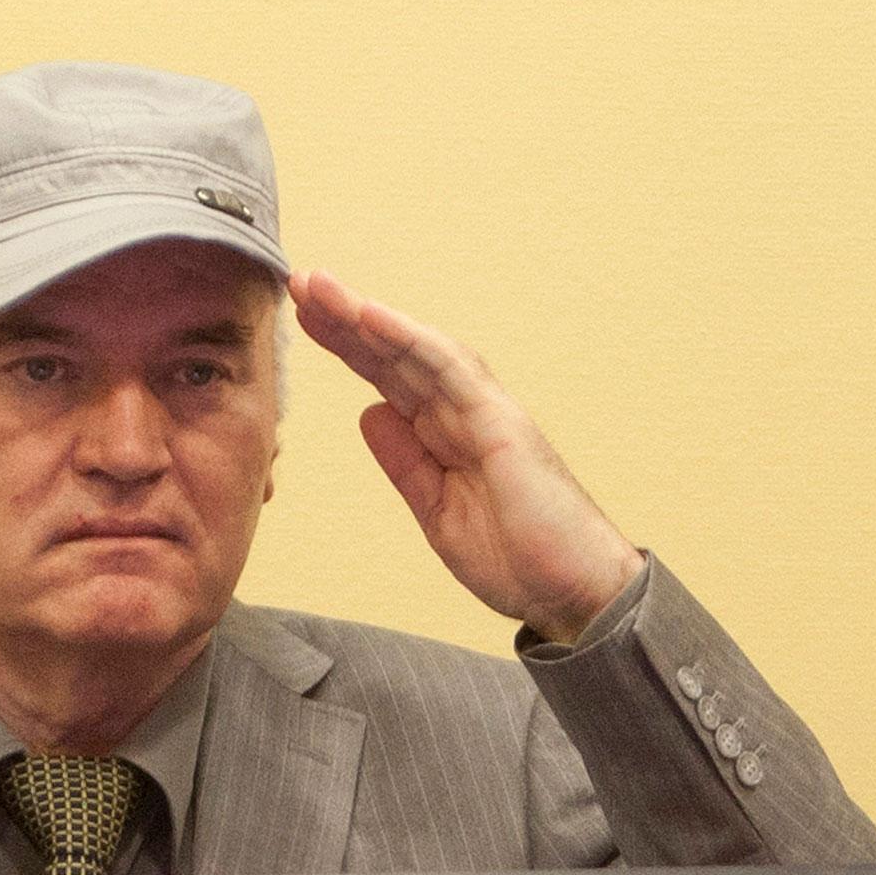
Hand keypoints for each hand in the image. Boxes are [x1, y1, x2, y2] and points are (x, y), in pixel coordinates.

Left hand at [289, 267, 643, 644]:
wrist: (576, 593)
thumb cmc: (519, 557)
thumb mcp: (437, 512)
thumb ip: (405, 463)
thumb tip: (369, 415)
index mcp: (446, 434)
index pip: (389, 378)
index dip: (348, 347)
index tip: (305, 318)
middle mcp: (464, 412)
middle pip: (396, 355)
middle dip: (346, 320)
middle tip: (299, 281)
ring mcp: (484, 412)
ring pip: (417, 350)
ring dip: (367, 316)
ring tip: (320, 286)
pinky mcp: (501, 423)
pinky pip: (449, 372)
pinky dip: (408, 340)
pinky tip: (369, 316)